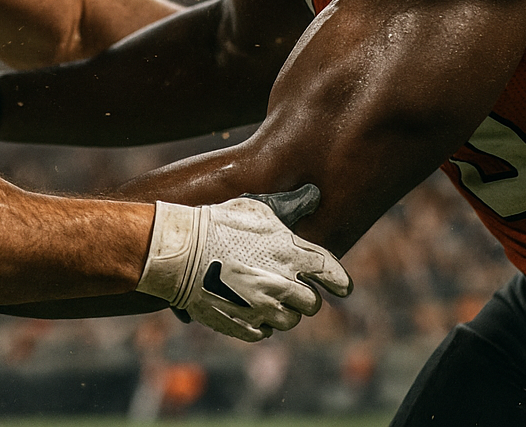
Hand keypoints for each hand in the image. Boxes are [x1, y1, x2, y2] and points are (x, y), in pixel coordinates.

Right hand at [135, 185, 350, 341]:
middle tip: (292, 287)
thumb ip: (291, 205)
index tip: (343, 288)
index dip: (339, 282)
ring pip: (290, 322)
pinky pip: (263, 332)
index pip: (330, 273)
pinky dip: (260, 322)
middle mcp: (282, 285)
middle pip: (312, 304)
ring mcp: (262, 309)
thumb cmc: (221, 222)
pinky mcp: (243, 326)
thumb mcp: (258, 206)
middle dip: (304, 296)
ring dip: (283, 311)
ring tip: (267, 296)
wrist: (182, 251)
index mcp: (290, 254)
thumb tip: (315, 194)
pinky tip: (248, 306)